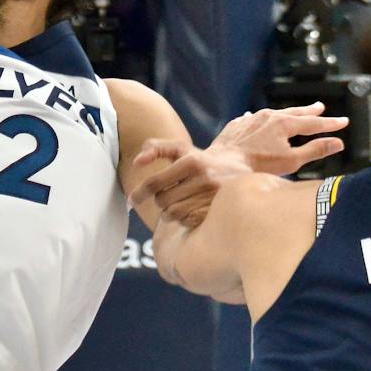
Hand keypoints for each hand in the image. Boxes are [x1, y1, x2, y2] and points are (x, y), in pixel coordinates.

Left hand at [129, 139, 250, 228]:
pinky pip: (187, 222)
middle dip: (160, 200)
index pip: (155, 182)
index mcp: (191, 161)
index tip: (131, 200)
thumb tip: (137, 162)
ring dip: (170, 211)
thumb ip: (155, 148)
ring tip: (180, 202)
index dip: (139, 193)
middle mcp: (204, 178)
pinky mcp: (218, 212)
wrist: (240, 170)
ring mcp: (212, 197)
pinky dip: (184, 219)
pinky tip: (191, 209)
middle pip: (162, 201)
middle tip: (169, 194)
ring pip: (173, 214)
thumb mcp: (180, 148)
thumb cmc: (201, 160)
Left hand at [208, 102, 349, 173]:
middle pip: (294, 112)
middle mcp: (268, 116)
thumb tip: (338, 143)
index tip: (344, 121)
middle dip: (309, 111)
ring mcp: (251, 120)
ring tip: (292, 113)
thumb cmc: (258, 166)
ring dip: (285, 114)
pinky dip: (259, 119)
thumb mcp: (292, 161)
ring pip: (273, 114)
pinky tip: (256, 118)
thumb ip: (315, 150)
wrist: (222, 165)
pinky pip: (251, 119)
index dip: (330, 124)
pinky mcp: (236, 126)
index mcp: (284, 124)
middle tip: (320, 107)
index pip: (313, 123)